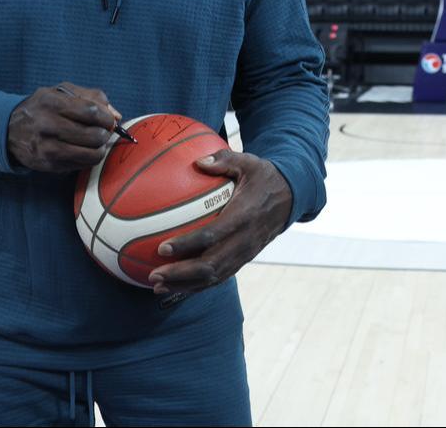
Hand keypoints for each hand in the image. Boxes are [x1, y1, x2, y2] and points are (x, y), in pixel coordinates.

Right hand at [6, 82, 121, 171]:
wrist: (8, 129)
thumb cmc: (43, 107)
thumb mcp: (62, 92)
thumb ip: (92, 97)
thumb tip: (116, 116)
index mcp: (52, 102)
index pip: (92, 112)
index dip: (107, 118)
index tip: (108, 120)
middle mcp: (47, 125)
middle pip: (94, 135)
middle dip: (105, 134)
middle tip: (102, 131)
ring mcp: (47, 148)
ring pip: (92, 154)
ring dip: (100, 148)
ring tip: (95, 141)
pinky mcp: (49, 165)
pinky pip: (82, 165)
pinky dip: (88, 158)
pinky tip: (82, 150)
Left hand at [148, 149, 292, 295]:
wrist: (291, 197)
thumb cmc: (265, 177)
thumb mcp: (249, 162)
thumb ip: (224, 160)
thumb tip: (197, 161)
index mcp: (243, 216)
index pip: (212, 235)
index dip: (187, 244)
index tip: (162, 247)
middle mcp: (244, 240)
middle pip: (211, 265)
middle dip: (181, 274)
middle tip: (154, 274)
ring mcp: (245, 253)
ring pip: (214, 277)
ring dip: (185, 285)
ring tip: (158, 286)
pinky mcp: (244, 259)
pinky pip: (220, 277)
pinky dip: (197, 286)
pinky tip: (176, 286)